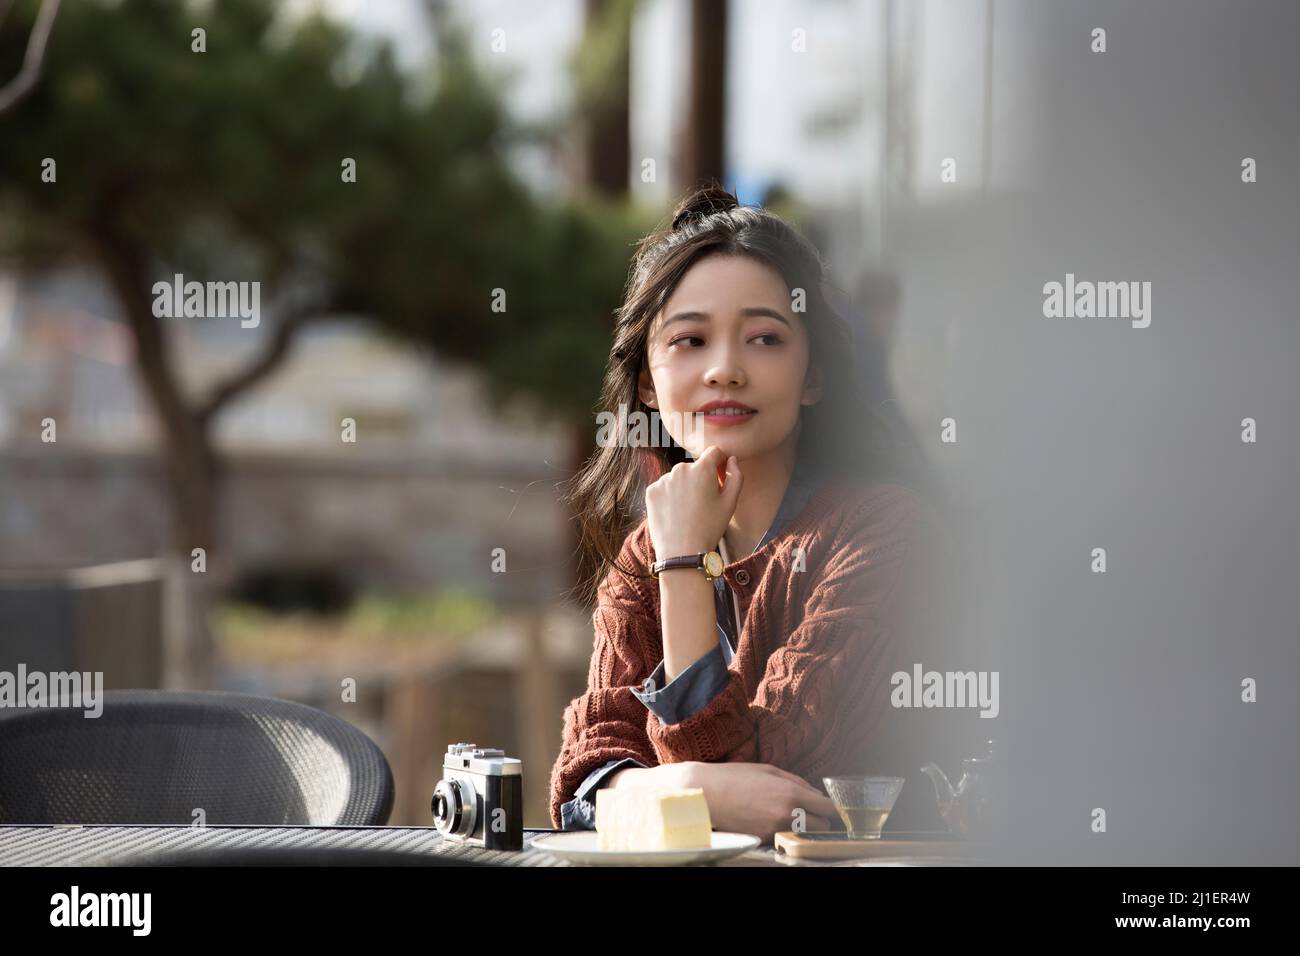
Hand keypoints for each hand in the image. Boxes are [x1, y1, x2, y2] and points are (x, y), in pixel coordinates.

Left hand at [645, 445, 742, 556]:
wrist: (682, 551)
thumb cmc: (709, 527)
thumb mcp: (730, 503)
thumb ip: (736, 476)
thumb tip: (732, 460)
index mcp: (702, 468)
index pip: (714, 452)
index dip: (720, 462)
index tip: (720, 477)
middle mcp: (680, 469)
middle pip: (695, 467)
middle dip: (701, 478)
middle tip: (704, 503)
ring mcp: (663, 479)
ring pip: (678, 478)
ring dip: (684, 487)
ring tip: (688, 511)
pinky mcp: (651, 491)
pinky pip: (664, 487)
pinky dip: (670, 496)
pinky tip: (675, 513)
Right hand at [685, 761, 838, 841]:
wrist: (707, 794)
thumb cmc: (737, 776)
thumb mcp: (770, 770)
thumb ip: (797, 783)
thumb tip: (816, 795)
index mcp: (791, 793)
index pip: (827, 807)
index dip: (834, 808)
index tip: (835, 807)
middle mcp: (787, 814)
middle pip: (822, 825)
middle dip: (820, 819)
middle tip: (812, 811)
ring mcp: (775, 829)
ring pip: (805, 834)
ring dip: (805, 827)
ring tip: (792, 815)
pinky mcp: (764, 839)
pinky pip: (785, 837)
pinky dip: (785, 830)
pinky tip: (771, 819)